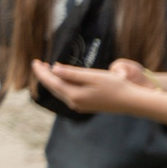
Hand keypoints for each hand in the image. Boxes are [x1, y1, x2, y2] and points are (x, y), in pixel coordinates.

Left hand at [32, 56, 153, 113]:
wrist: (131, 102)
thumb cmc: (115, 87)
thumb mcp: (93, 76)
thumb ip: (72, 73)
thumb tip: (54, 69)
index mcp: (74, 94)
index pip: (51, 81)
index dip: (41, 71)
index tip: (35, 61)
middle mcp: (73, 102)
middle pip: (53, 87)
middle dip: (45, 75)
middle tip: (39, 63)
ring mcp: (79, 106)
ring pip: (60, 92)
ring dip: (53, 81)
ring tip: (49, 69)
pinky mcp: (85, 106)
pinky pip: (68, 94)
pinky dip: (62, 86)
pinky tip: (64, 79)